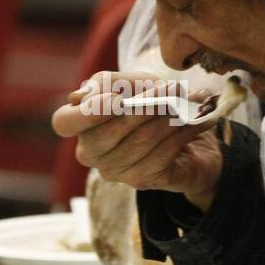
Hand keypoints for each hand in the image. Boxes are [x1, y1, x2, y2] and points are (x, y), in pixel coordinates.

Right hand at [51, 70, 223, 209]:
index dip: (88, 113)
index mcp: (80, 123)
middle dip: (141, 109)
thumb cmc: (150, 103)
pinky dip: (183, 133)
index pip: (64, 123)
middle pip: (106, 135)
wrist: (186, 134)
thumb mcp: (133, 84)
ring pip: (139, 142)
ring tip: (190, 102)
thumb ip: (114, 83)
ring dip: (169, 119)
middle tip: (171, 90)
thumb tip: (92, 95)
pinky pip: (162, 155)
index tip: (117, 99)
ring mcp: (113, 170)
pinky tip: (199, 121)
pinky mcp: (140, 181)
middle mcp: (90, 151)